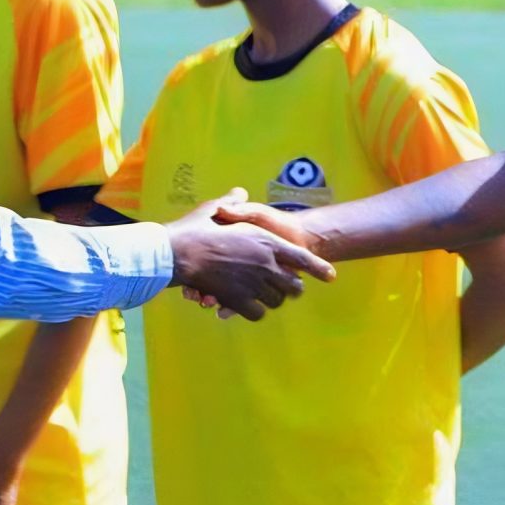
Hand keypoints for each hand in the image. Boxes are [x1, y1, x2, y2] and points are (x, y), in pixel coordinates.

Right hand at [164, 191, 335, 319]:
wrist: (174, 253)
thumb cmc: (194, 230)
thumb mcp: (216, 209)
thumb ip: (234, 204)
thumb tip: (240, 192)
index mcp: (266, 241)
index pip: (304, 258)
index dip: (319, 269)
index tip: (331, 277)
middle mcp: (265, 264)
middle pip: (294, 286)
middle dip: (292, 288)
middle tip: (286, 288)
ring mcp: (253, 284)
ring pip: (277, 301)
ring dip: (273, 299)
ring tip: (266, 296)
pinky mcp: (237, 301)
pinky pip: (258, 313)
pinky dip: (255, 311)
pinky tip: (249, 306)